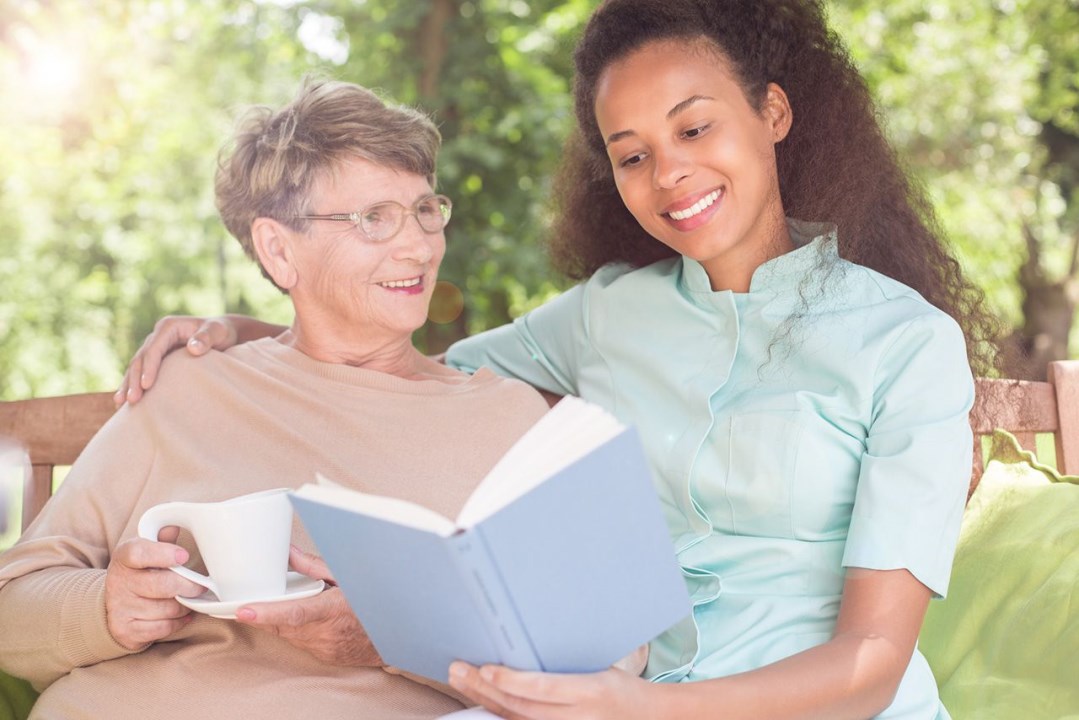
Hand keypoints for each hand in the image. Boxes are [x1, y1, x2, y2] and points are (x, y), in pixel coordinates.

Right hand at [105, 529, 205, 649]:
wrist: (113, 604)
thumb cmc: (140, 572)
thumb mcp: (147, 550)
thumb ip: (162, 537)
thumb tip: (177, 523)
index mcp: (124, 557)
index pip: (138, 553)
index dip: (163, 554)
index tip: (184, 556)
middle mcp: (119, 582)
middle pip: (161, 585)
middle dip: (188, 586)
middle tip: (200, 586)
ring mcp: (120, 607)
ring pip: (166, 609)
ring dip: (184, 606)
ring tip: (188, 600)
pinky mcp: (126, 629)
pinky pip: (162, 628)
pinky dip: (177, 622)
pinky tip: (179, 615)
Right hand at [115, 315, 235, 406]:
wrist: (223, 332)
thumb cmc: (221, 332)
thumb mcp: (217, 332)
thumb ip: (206, 338)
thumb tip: (193, 348)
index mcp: (168, 327)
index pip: (154, 349)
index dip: (149, 367)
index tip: (147, 386)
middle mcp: (158, 336)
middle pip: (141, 359)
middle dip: (134, 379)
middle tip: (132, 400)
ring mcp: (156, 347)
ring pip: (136, 367)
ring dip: (128, 384)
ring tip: (121, 403)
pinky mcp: (158, 358)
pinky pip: (142, 372)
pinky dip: (133, 385)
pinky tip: (125, 401)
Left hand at [234, 546, 382, 666]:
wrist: (392, 637)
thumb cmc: (372, 602)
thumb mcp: (348, 577)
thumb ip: (314, 566)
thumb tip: (288, 555)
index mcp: (333, 609)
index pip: (294, 613)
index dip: (267, 613)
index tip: (244, 611)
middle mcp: (326, 633)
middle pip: (282, 623)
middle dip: (264, 612)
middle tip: (249, 601)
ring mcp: (323, 647)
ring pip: (287, 633)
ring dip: (281, 619)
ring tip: (291, 603)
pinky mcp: (321, 655)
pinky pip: (298, 640)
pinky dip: (294, 628)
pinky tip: (304, 618)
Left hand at [447, 662, 658, 719]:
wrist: (645, 718)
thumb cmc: (621, 687)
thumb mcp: (600, 667)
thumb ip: (564, 665)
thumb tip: (525, 640)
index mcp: (590, 692)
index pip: (542, 689)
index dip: (511, 680)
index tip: (485, 667)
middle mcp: (576, 717)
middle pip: (519, 705)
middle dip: (484, 686)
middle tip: (458, 667)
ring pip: (514, 718)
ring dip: (482, 698)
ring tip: (460, 678)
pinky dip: (496, 711)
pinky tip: (479, 697)